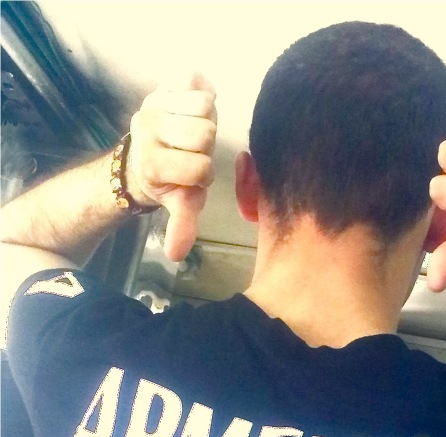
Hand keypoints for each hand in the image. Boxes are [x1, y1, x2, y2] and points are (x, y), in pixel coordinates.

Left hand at [126, 72, 216, 261]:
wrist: (147, 151)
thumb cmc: (171, 180)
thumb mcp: (179, 203)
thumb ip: (181, 226)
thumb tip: (176, 255)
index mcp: (153, 164)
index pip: (201, 168)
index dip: (204, 174)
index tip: (193, 175)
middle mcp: (148, 130)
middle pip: (205, 134)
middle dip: (206, 145)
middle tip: (195, 150)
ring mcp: (154, 103)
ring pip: (204, 105)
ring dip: (207, 119)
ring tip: (194, 130)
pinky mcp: (162, 83)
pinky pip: (196, 80)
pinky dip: (202, 92)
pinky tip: (193, 107)